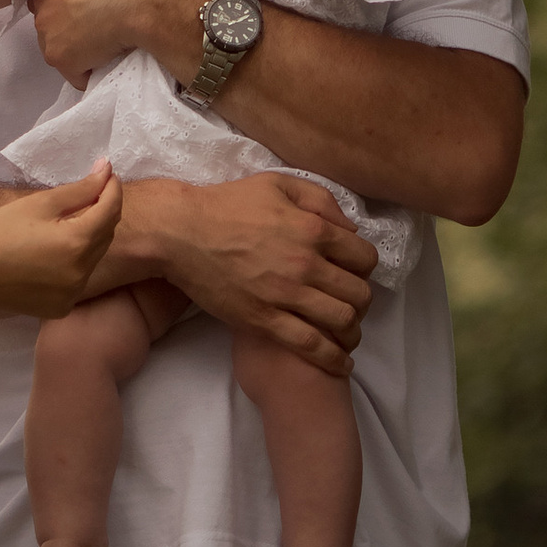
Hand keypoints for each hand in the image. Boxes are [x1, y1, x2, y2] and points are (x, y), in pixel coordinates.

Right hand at [0, 163, 121, 319]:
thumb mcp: (38, 204)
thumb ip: (79, 189)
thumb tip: (107, 171)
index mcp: (76, 243)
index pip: (110, 210)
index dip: (112, 188)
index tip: (106, 171)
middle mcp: (81, 274)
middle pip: (106, 235)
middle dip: (102, 211)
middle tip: (87, 191)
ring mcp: (72, 295)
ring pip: (93, 258)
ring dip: (89, 237)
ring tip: (65, 222)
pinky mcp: (61, 308)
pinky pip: (78, 279)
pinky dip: (75, 262)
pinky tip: (53, 252)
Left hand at [27, 0, 195, 88]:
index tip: (90, 4)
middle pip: (53, 16)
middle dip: (72, 22)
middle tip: (100, 24)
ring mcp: (47, 28)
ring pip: (62, 44)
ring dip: (81, 47)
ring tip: (108, 45)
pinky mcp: (59, 56)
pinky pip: (76, 73)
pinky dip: (92, 72)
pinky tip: (112, 63)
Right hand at [118, 172, 376, 374]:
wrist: (181, 233)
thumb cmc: (227, 205)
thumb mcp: (276, 184)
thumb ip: (319, 200)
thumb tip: (349, 228)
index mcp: (312, 229)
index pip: (365, 258)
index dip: (364, 267)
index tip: (353, 272)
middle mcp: (306, 264)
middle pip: (359, 294)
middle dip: (362, 301)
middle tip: (349, 302)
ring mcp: (286, 295)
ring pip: (342, 322)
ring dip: (352, 331)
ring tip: (346, 333)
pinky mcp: (265, 320)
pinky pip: (311, 346)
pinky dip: (333, 358)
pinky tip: (340, 361)